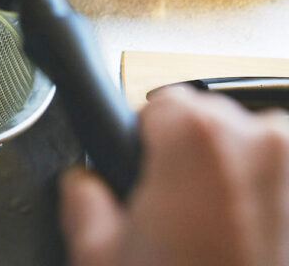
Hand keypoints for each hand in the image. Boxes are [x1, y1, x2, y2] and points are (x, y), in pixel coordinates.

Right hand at [60, 87, 288, 265]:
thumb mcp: (99, 258)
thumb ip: (83, 203)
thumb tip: (84, 189)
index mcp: (198, 142)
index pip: (163, 102)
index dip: (144, 138)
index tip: (142, 167)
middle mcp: (261, 145)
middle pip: (213, 121)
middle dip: (190, 156)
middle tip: (174, 212)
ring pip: (255, 149)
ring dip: (233, 176)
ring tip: (213, 233)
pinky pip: (280, 183)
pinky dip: (263, 201)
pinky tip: (244, 241)